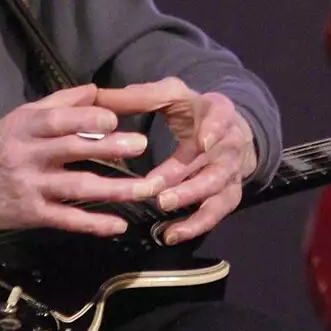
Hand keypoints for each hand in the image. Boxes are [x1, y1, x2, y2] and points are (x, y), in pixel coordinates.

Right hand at [0, 84, 162, 236]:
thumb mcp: (15, 119)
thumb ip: (56, 104)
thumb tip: (94, 90)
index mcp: (24, 126)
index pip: (59, 119)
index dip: (87, 117)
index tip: (115, 118)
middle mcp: (27, 155)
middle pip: (72, 149)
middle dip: (109, 147)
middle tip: (141, 145)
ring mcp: (29, 187)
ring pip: (77, 187)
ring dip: (113, 189)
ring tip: (144, 189)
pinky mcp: (29, 215)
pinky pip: (67, 219)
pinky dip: (94, 223)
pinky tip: (119, 224)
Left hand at [94, 78, 258, 245]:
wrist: (229, 133)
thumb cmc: (193, 112)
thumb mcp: (171, 95)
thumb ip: (141, 96)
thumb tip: (99, 96)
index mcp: (218, 112)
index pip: (220, 118)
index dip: (214, 130)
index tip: (202, 142)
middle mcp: (229, 145)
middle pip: (210, 162)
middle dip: (182, 177)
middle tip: (155, 189)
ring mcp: (231, 172)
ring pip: (214, 190)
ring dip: (189, 201)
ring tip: (162, 208)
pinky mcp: (229, 196)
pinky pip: (214, 214)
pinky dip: (193, 226)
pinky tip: (168, 234)